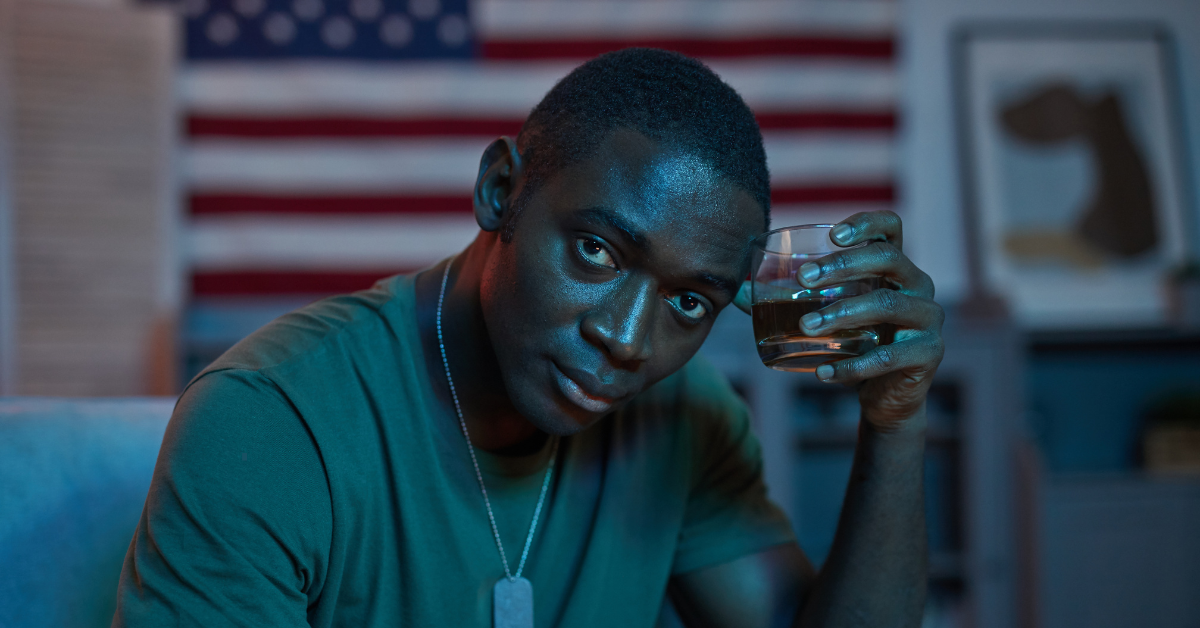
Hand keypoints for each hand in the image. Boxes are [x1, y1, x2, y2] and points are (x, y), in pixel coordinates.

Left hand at [734, 211, 943, 429]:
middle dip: (843, 265)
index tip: (834, 234)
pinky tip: (823, 373)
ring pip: (889, 304)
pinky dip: (852, 366)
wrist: (886, 396)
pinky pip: (889, 356)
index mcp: (894, 268)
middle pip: (888, 259)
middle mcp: (918, 285)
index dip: (866, 223)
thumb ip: (784, 301)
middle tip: (803, 280)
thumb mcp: (827, 316)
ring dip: (843, 313)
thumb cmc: (853, 344)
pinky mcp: (929, 353)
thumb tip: (733, 292)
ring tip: (806, 327)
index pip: (891, 228)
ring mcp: (928, 319)